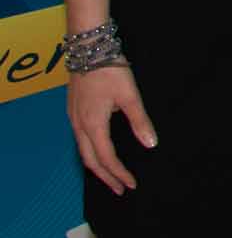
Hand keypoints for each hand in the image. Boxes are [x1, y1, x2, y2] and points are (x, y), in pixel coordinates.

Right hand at [67, 65, 156, 193]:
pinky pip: (80, 140)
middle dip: (106, 177)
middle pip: (90, 160)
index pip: (106, 158)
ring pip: (83, 151)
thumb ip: (140, 121)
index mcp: (93, 125)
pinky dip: (91, 152)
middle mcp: (79, 126)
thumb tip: (151, 144)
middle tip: (121, 189)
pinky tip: (99, 151)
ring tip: (111, 175)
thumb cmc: (110, 70)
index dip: (119, 173)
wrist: (88, 49)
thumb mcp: (130, 95)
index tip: (131, 185)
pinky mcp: (73, 111)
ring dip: (97, 165)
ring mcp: (73, 119)